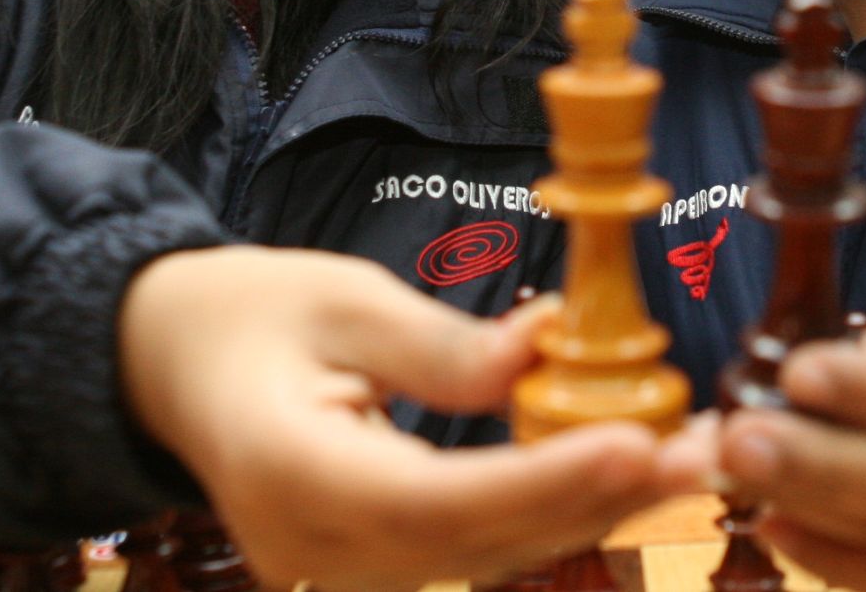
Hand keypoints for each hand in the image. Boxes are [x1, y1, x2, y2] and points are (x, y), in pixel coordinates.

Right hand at [120, 245, 701, 590]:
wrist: (165, 361)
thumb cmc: (248, 312)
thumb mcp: (345, 300)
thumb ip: (448, 348)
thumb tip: (552, 352)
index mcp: (292, 473)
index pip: (438, 499)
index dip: (545, 480)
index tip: (637, 444)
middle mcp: (312, 547)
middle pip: (478, 544)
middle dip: (596, 498)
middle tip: (700, 449)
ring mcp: (332, 569)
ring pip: (481, 558)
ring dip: (584, 510)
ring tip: (682, 458)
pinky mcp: (358, 563)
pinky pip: (464, 550)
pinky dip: (541, 512)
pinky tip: (612, 472)